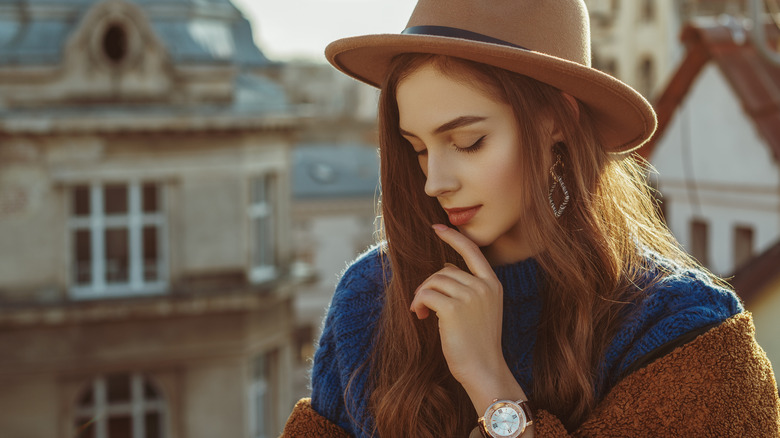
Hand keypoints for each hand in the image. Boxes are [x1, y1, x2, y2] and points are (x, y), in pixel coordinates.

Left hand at [409, 224, 517, 403]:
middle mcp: (483, 286)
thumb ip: (469, 288)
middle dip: (430, 286)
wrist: (484, 369)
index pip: (472, 251)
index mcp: (493, 284)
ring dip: (422, 295)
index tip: (437, 227)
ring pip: (433, 281)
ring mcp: (470, 296)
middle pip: (445, 271)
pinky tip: (420, 315)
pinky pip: (426, 294)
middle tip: (423, 305)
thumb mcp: (482, 310)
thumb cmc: (478, 343)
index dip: (454, 237)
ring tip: (422, 313)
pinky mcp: (453, 308)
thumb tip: (444, 270)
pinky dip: (418, 303)